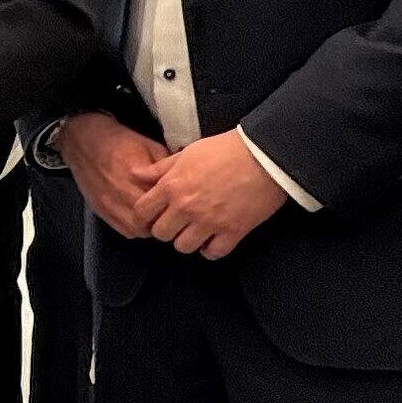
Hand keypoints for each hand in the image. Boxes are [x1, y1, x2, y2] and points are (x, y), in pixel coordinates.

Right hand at [57, 112, 171, 239]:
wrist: (85, 142)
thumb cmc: (120, 142)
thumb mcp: (151, 146)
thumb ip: (165, 168)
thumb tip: (182, 182)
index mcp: (138, 177)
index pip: (163, 202)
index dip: (174, 206)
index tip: (180, 203)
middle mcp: (123, 194)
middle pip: (151, 221)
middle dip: (163, 219)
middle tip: (170, 212)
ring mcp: (110, 205)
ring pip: (137, 230)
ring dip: (148, 226)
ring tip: (154, 216)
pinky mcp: (101, 210)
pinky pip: (123, 230)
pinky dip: (134, 228)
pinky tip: (138, 217)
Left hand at [131, 128, 288, 259]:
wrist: (265, 154)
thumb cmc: (226, 149)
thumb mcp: (187, 153)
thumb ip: (160, 168)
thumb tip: (135, 174)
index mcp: (172, 186)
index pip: (142, 212)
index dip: (144, 216)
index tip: (152, 217)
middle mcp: (186, 207)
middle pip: (161, 234)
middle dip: (166, 229)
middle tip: (177, 223)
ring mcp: (209, 222)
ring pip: (183, 247)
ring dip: (188, 240)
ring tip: (196, 230)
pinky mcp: (233, 231)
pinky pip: (213, 253)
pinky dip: (211, 249)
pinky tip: (214, 238)